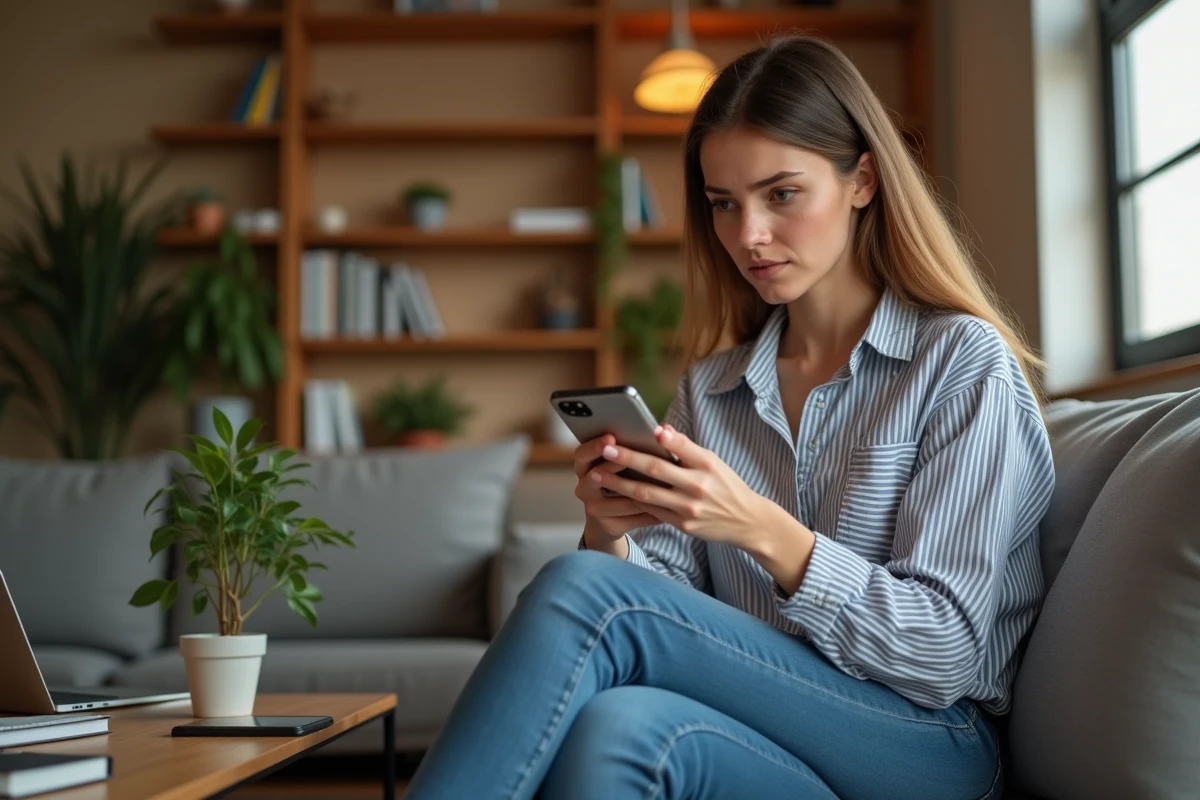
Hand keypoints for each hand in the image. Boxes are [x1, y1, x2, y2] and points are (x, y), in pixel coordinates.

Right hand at [573, 433, 660, 544]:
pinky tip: (669, 507)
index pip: (582, 454)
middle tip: (632, 458)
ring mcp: (594, 509)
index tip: (611, 437)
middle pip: (595, 477)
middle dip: (616, 466)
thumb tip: (664, 430)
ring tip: (666, 485)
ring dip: (643, 492)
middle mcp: (584, 488)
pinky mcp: (608, 526)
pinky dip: (651, 513)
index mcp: (585, 466)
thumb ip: (636, 446)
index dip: (594, 446)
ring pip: (620, 500)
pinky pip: (632, 519)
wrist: (612, 519)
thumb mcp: (623, 462)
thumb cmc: (624, 478)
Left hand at [587, 425, 769, 547]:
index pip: (683, 447)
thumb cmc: (726, 485)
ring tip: (596, 475)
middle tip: (605, 449)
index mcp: (707, 465)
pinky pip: (651, 510)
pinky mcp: (683, 525)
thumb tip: (660, 431)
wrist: (747, 522)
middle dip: (628, 458)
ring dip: (618, 483)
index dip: (667, 439)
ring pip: (646, 493)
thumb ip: (686, 448)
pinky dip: (631, 501)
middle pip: (657, 470)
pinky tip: (613, 494)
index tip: (648, 429)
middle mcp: (698, 486)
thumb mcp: (714, 462)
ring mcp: (689, 508)